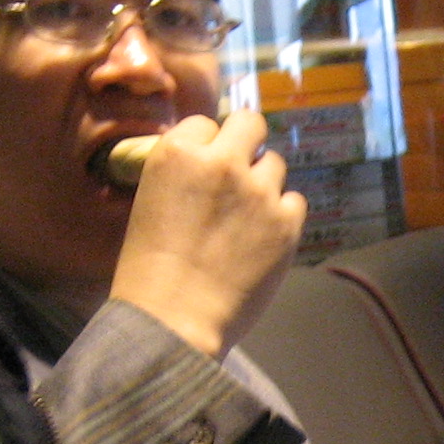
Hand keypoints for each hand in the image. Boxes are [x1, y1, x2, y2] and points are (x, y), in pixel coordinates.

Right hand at [109, 111, 306, 359]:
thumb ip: (182, 174)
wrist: (173, 319)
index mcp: (177, 153)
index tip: (204, 167)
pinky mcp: (286, 222)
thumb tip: (207, 164)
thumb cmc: (148, 271)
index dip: (206, 145)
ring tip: (247, 215)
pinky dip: (282, 214)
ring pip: (274, 163)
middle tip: (239, 169)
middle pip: (250, 124)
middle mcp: (222, 162)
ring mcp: (259, 191)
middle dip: (245, 142)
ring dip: (263, 182)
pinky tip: (263, 236)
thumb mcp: (150, 202)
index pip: (205, 124)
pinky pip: (295, 200)